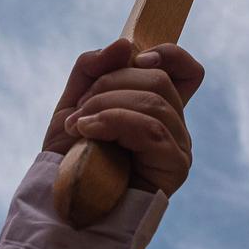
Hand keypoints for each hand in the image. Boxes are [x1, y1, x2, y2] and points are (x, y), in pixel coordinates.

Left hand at [42, 38, 205, 198]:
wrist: (61, 203)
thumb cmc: (70, 158)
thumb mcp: (74, 102)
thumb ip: (93, 68)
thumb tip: (126, 44)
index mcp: (156, 109)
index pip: (187, 71)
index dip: (169, 54)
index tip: (135, 57)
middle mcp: (174, 126)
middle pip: (159, 79)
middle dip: (110, 84)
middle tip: (79, 110)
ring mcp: (178, 146)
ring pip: (153, 100)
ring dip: (105, 104)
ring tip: (78, 126)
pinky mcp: (175, 166)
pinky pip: (150, 127)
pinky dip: (114, 122)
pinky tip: (88, 134)